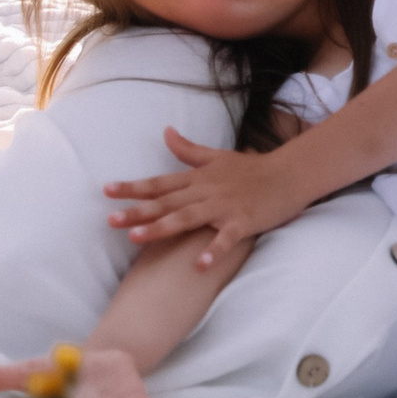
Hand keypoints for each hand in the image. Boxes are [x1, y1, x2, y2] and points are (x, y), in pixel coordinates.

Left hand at [105, 129, 306, 265]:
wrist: (289, 174)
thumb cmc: (252, 168)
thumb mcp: (217, 156)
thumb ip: (188, 149)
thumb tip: (166, 131)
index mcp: (198, 179)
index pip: (160, 183)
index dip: (133, 188)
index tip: (107, 191)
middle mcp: (206, 192)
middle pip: (167, 203)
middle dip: (138, 211)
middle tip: (110, 220)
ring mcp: (225, 207)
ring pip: (188, 218)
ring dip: (162, 228)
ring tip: (136, 238)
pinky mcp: (244, 221)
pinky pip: (226, 238)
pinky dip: (214, 250)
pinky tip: (200, 265)